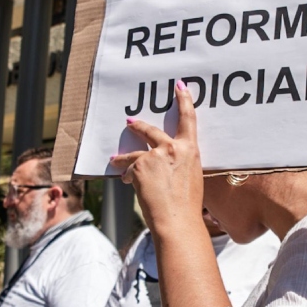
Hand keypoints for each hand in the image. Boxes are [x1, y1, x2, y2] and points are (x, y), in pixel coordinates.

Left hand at [110, 80, 203, 231]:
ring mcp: (153, 156)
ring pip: (133, 152)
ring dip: (123, 156)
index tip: (180, 87)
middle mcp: (171, 148)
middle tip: (130, 122)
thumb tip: (168, 165)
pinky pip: (129, 169)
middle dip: (139, 126)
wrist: (176, 220)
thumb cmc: (187, 205)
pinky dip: (127, 176)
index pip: (188, 119)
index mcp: (190, 150)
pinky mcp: (138, 167)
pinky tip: (126, 184)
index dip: (184, 101)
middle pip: (151, 130)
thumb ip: (180, 164)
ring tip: (114, 159)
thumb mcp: (191, 177)